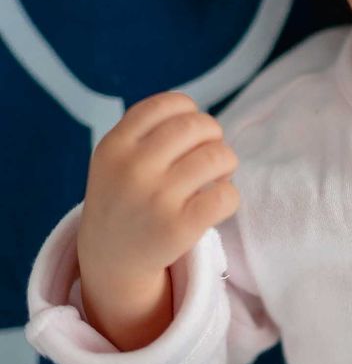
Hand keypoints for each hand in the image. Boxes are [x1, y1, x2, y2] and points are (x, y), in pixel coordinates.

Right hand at [77, 91, 239, 287]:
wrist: (110, 259)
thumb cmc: (125, 198)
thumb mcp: (116, 158)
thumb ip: (148, 131)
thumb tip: (201, 120)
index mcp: (115, 145)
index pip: (168, 104)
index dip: (190, 111)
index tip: (190, 132)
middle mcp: (132, 168)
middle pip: (197, 126)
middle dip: (213, 135)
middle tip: (209, 155)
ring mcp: (155, 198)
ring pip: (218, 156)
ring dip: (227, 163)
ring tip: (217, 177)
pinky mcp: (178, 228)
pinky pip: (226, 195)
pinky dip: (230, 195)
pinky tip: (216, 203)